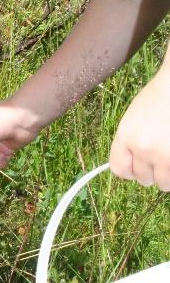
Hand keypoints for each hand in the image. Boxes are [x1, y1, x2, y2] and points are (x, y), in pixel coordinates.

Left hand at [110, 68, 169, 190]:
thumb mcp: (133, 118)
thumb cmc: (158, 98)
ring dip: (168, 175)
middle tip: (161, 156)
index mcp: (126, 136)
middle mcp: (143, 148)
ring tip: (169, 155)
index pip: (119, 169)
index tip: (138, 167)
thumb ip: (130, 143)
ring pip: (164, 184)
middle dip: (153, 172)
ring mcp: (165, 155)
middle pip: (143, 179)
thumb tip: (131, 167)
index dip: (130, 170)